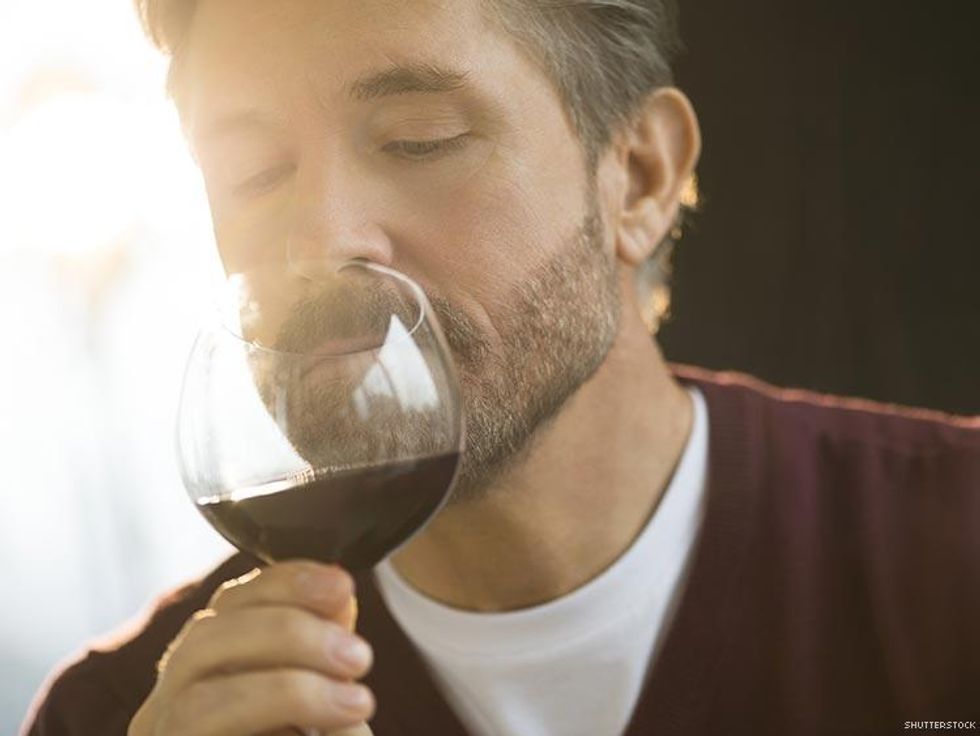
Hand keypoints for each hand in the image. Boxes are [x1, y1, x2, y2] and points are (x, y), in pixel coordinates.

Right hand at [127, 561, 375, 735]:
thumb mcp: (323, 702)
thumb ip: (324, 651)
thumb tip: (338, 595)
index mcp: (201, 674)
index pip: (225, 606)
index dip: (281, 583)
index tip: (343, 583)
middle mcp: (167, 711)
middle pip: (202, 643)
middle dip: (288, 634)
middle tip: (360, 656)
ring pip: (201, 702)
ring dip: (288, 689)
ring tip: (358, 702)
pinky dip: (276, 728)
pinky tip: (338, 733)